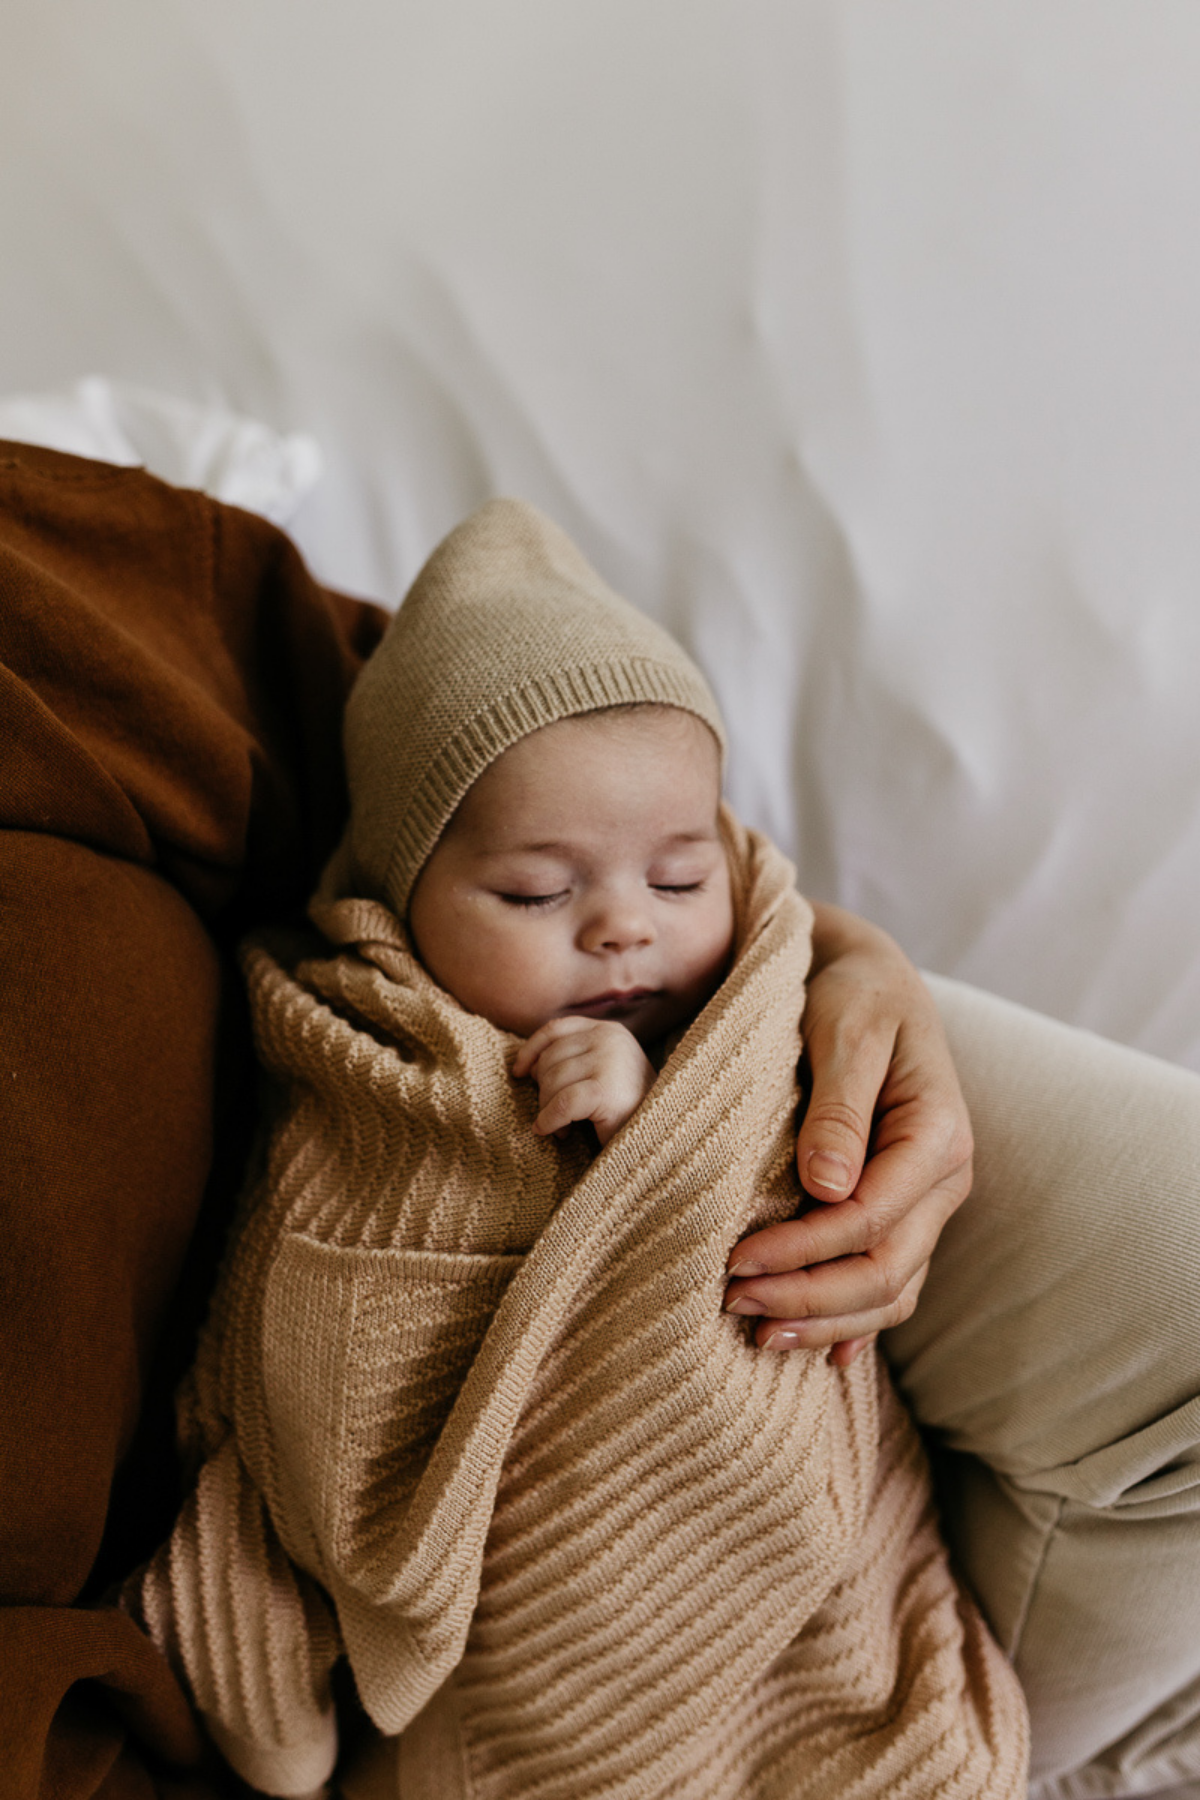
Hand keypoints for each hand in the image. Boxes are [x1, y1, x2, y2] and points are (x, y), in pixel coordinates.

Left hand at [513, 1017, 656, 1146]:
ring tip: (563, 1127)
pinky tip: (554, 1132)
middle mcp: (610, 1038)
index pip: (556, 1029)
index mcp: (609, 1030)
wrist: (659, 1139)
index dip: (532, 1050)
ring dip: (548, 1109)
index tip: (519, 1072)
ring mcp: (610, 1061)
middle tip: (554, 1115)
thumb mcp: (599, 1073)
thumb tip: (526, 1066)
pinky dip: (550, 1121)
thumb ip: (571, 1060)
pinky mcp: (606, 1090)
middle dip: (543, 1090)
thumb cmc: (626, 1111)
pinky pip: (560, 1104)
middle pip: (550, 1058)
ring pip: (552, 1081)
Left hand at [724, 904, 971, 1364]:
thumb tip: (826, 1188)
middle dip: (809, 1298)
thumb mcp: (845, 1027)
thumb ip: (839, 1105)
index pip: (870, 1219)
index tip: (736, 1259)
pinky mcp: (904, 1211)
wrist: (866, 978)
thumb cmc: (850, 993)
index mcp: (937, 1133)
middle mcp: (944, 1178)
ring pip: (892, 1290)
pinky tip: (817, 1353)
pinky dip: (854, 1322)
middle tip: (732, 1304)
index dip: (804, 1251)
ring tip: (759, 1335)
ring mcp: (928, 1202)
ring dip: (826, 1321)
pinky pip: (891, 1283)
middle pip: (885, 1270)